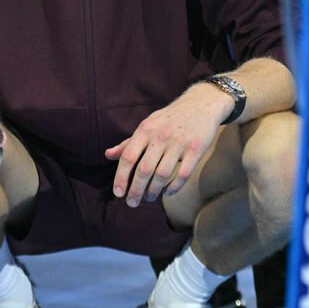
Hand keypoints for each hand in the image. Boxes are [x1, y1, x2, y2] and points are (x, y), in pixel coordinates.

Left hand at [105, 84, 231, 206]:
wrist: (201, 104)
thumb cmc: (168, 119)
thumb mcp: (147, 125)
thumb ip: (128, 143)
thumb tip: (107, 155)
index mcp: (145, 130)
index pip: (128, 157)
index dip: (121, 177)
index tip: (118, 193)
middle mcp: (160, 136)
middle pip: (144, 169)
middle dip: (136, 190)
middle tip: (132, 203)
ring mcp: (179, 143)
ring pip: (162, 174)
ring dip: (153, 190)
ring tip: (148, 197)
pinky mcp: (196, 149)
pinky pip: (183, 174)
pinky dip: (174, 187)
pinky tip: (167, 192)